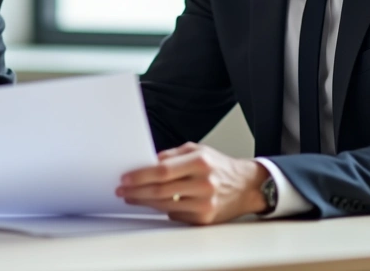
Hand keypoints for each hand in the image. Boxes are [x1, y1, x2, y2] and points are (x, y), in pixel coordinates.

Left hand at [115, 143, 268, 224]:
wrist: (246, 186)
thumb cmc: (219, 166)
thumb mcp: (198, 150)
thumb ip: (172, 155)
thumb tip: (147, 163)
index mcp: (200, 162)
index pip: (163, 170)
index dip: (141, 175)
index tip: (126, 178)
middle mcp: (204, 183)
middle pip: (161, 190)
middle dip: (137, 190)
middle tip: (123, 190)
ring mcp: (205, 203)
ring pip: (165, 205)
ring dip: (144, 202)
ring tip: (132, 197)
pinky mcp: (204, 218)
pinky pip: (175, 215)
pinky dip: (163, 209)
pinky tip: (156, 203)